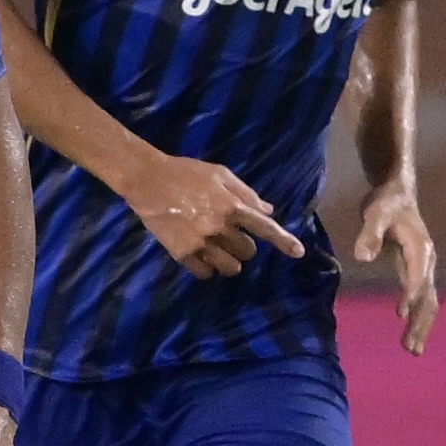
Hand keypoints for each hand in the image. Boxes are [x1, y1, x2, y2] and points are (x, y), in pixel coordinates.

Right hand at [122, 151, 304, 278]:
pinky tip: (201, 256)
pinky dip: (208, 268)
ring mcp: (201, 243)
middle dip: (244, 246)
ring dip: (229, 261)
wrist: (147, 180)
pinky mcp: (182, 253)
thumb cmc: (185, 172)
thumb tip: (268, 211)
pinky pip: (206, 273)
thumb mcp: (219, 174)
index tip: (298, 253)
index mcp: (231, 205)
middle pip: (248, 252)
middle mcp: (219, 227)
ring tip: (217, 249)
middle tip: (230, 235)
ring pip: (230, 267)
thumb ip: (245, 193)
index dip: (284, 241)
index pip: (265, 228)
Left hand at [355, 180, 437, 353]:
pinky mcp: (417, 270)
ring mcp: (424, 267)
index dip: (410, 294)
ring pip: (428, 301)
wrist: (398, 193)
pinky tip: (409, 330)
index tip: (402, 314)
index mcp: (420, 248)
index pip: (417, 275)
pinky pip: (421, 297)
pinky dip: (417, 315)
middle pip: (428, 296)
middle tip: (410, 348)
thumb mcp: (374, 213)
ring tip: (411, 349)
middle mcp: (427, 260)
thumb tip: (362, 257)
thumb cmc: (386, 202)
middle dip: (420, 322)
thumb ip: (369, 233)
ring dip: (421, 325)